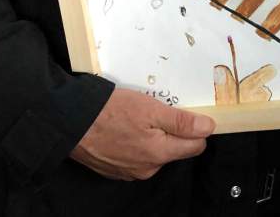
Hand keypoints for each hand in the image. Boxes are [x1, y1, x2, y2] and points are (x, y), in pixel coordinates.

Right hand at [71, 88, 214, 180]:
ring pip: (154, 153)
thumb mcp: (151, 108)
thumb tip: (208, 128)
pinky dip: (134, 143)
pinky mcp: (115, 170)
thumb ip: (181, 122)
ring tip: (136, 117)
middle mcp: (147, 168)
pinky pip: (136, 156)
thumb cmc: (110, 112)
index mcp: (159, 154)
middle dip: (171, 131)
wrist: (71, 123)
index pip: (195, 146)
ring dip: (152, 136)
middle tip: (156, 109)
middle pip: (174, 149)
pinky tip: (123, 128)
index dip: (196, 128)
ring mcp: (130, 172)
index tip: (189, 112)